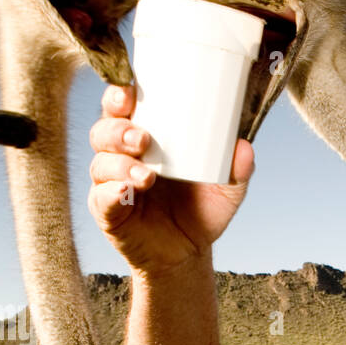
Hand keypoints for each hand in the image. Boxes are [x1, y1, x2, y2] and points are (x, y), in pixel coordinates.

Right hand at [87, 85, 253, 274]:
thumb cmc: (199, 212)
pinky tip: (125, 192)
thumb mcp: (225, 190)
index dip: (119, 94)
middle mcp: (122, 156)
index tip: (129, 90)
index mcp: (145, 139)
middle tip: (143, 139)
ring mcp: (110, 184)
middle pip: (104, 130)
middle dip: (119, 130)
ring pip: (101, 163)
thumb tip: (245, 147)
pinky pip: (101, 197)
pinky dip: (112, 192)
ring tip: (146, 176)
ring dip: (121, 165)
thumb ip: (237, 170)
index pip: (123, 108)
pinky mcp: (107, 212)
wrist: (187, 254)